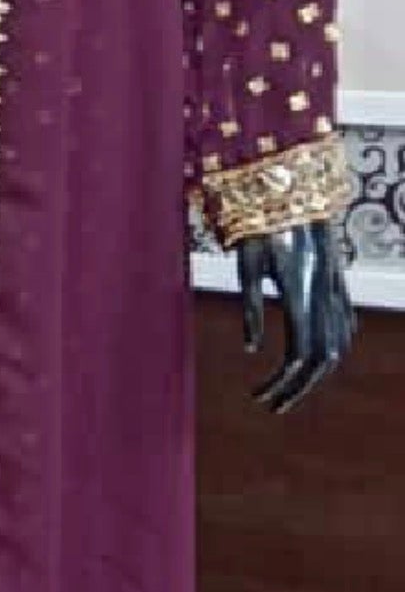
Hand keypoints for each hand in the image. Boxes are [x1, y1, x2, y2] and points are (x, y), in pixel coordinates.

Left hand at [238, 218, 354, 415]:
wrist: (292, 185)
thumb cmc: (259, 222)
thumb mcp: (246, 264)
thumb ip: (249, 308)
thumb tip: (250, 350)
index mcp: (300, 293)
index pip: (299, 355)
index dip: (281, 384)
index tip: (258, 398)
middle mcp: (325, 294)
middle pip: (323, 360)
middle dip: (298, 389)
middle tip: (271, 406)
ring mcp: (336, 287)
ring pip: (338, 345)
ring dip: (314, 373)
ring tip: (286, 388)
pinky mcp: (337, 280)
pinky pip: (344, 324)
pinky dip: (331, 347)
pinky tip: (314, 357)